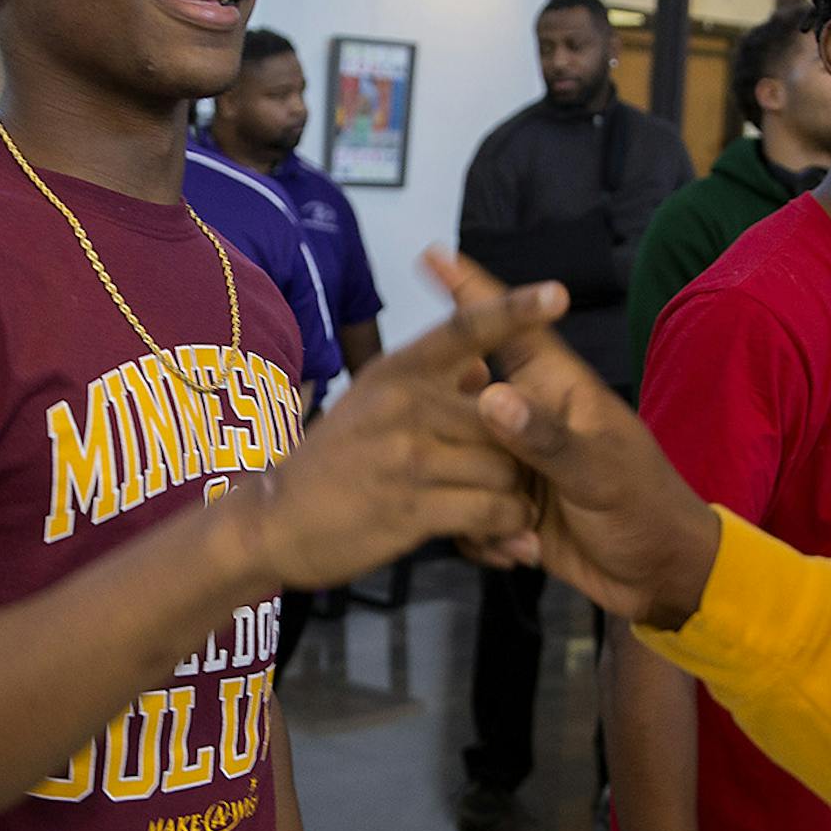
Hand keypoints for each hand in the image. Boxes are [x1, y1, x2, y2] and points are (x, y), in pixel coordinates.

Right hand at [234, 277, 568, 589]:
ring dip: (514, 496)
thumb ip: (426, 384)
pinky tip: (497, 538)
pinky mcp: (412, 508)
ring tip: (504, 514)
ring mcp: (409, 456)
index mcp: (398, 371)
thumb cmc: (331, 464)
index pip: (465, 330)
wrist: (272, 522)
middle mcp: (405, 405)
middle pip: (503, 416)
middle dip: (519, 452)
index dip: (514, 309)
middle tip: (517, 479)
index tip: (558, 292)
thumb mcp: (370, 403)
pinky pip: (489, 511)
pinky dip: (504, 528)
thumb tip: (480, 361)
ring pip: (503, 467)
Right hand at [424, 251, 721, 627]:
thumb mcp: (600, 474)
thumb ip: (544, 438)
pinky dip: (483, 533)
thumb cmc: (645, 509)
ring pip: (462, 459)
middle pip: (468, 398)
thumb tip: (488, 397)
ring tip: (517, 526)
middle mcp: (532, 418)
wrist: (660, 577)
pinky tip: (513, 552)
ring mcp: (519, 462)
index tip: (434, 254)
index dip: (474, 291)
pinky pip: (470, 508)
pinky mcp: (509, 505)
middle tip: (464, 468)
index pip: (512, 330)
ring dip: (474, 499)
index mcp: (559, 391)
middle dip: (457, 432)